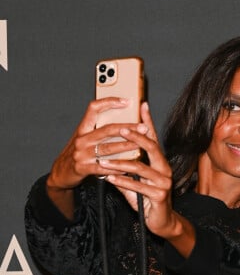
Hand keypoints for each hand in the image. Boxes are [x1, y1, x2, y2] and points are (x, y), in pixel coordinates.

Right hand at [46, 97, 140, 216]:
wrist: (60, 173)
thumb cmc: (78, 153)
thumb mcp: (85, 138)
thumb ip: (99, 130)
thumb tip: (125, 121)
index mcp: (82, 128)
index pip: (94, 108)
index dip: (109, 102)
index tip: (126, 101)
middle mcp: (81, 139)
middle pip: (107, 129)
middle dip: (127, 127)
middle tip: (143, 127)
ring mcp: (81, 154)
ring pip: (108, 148)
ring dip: (126, 146)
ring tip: (140, 145)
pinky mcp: (83, 168)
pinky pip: (104, 167)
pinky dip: (118, 167)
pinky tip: (129, 166)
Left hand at [98, 102, 178, 238]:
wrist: (162, 221)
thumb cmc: (148, 199)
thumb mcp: (136, 182)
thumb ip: (125, 170)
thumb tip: (109, 158)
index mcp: (159, 162)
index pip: (153, 137)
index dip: (148, 121)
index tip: (142, 105)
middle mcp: (164, 168)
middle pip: (151, 147)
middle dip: (135, 137)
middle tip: (121, 129)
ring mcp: (163, 182)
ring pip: (140, 168)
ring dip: (120, 163)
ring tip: (103, 161)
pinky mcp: (159, 195)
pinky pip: (138, 186)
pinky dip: (122, 182)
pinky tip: (110, 179)